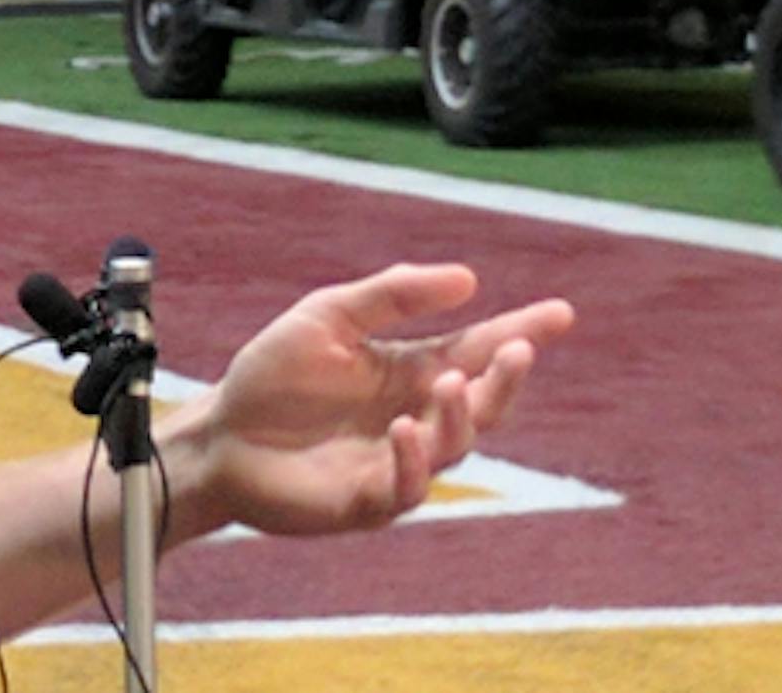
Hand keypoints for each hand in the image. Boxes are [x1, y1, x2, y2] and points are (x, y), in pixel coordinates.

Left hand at [179, 263, 573, 536]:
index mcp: (408, 371)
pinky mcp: (368, 502)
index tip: (561, 313)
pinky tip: (403, 429)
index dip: (519, 333)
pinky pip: (407, 489)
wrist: (219, 433)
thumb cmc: (272, 375)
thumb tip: (469, 279)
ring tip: (447, 381)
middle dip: (506, 379)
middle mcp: (414, 418)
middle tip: (517, 348)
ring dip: (458, 415)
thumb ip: (393, 296)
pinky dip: (412, 461)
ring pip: (453, 447)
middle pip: (481, 403)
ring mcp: (396, 462)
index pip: (475, 351)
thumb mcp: (329, 317)